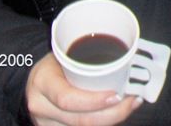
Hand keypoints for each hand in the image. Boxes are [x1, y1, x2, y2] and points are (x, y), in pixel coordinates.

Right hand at [25, 53, 142, 124]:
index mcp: (43, 81)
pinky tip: (116, 111)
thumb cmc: (56, 61)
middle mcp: (41, 106)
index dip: (94, 101)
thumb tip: (128, 53)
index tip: (117, 94)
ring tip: (130, 104)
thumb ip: (88, 54)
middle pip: (80, 119)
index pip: (67, 98)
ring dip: (111, 118)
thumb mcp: (66, 52)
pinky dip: (102, 122)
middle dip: (112, 113)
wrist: (37, 77)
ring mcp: (46, 122)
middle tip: (133, 100)